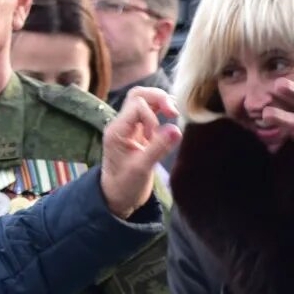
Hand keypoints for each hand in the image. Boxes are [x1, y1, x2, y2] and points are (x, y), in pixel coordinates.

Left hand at [100, 91, 180, 217]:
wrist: (117, 198)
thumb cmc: (125, 186)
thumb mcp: (142, 169)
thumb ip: (158, 148)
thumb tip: (176, 129)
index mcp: (117, 130)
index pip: (137, 105)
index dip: (152, 116)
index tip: (155, 137)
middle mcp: (121, 124)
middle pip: (139, 95)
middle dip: (158, 98)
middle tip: (174, 113)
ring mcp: (129, 127)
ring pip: (144, 101)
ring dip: (160, 103)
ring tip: (174, 114)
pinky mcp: (138, 132)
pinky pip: (149, 112)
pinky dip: (161, 112)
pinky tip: (171, 120)